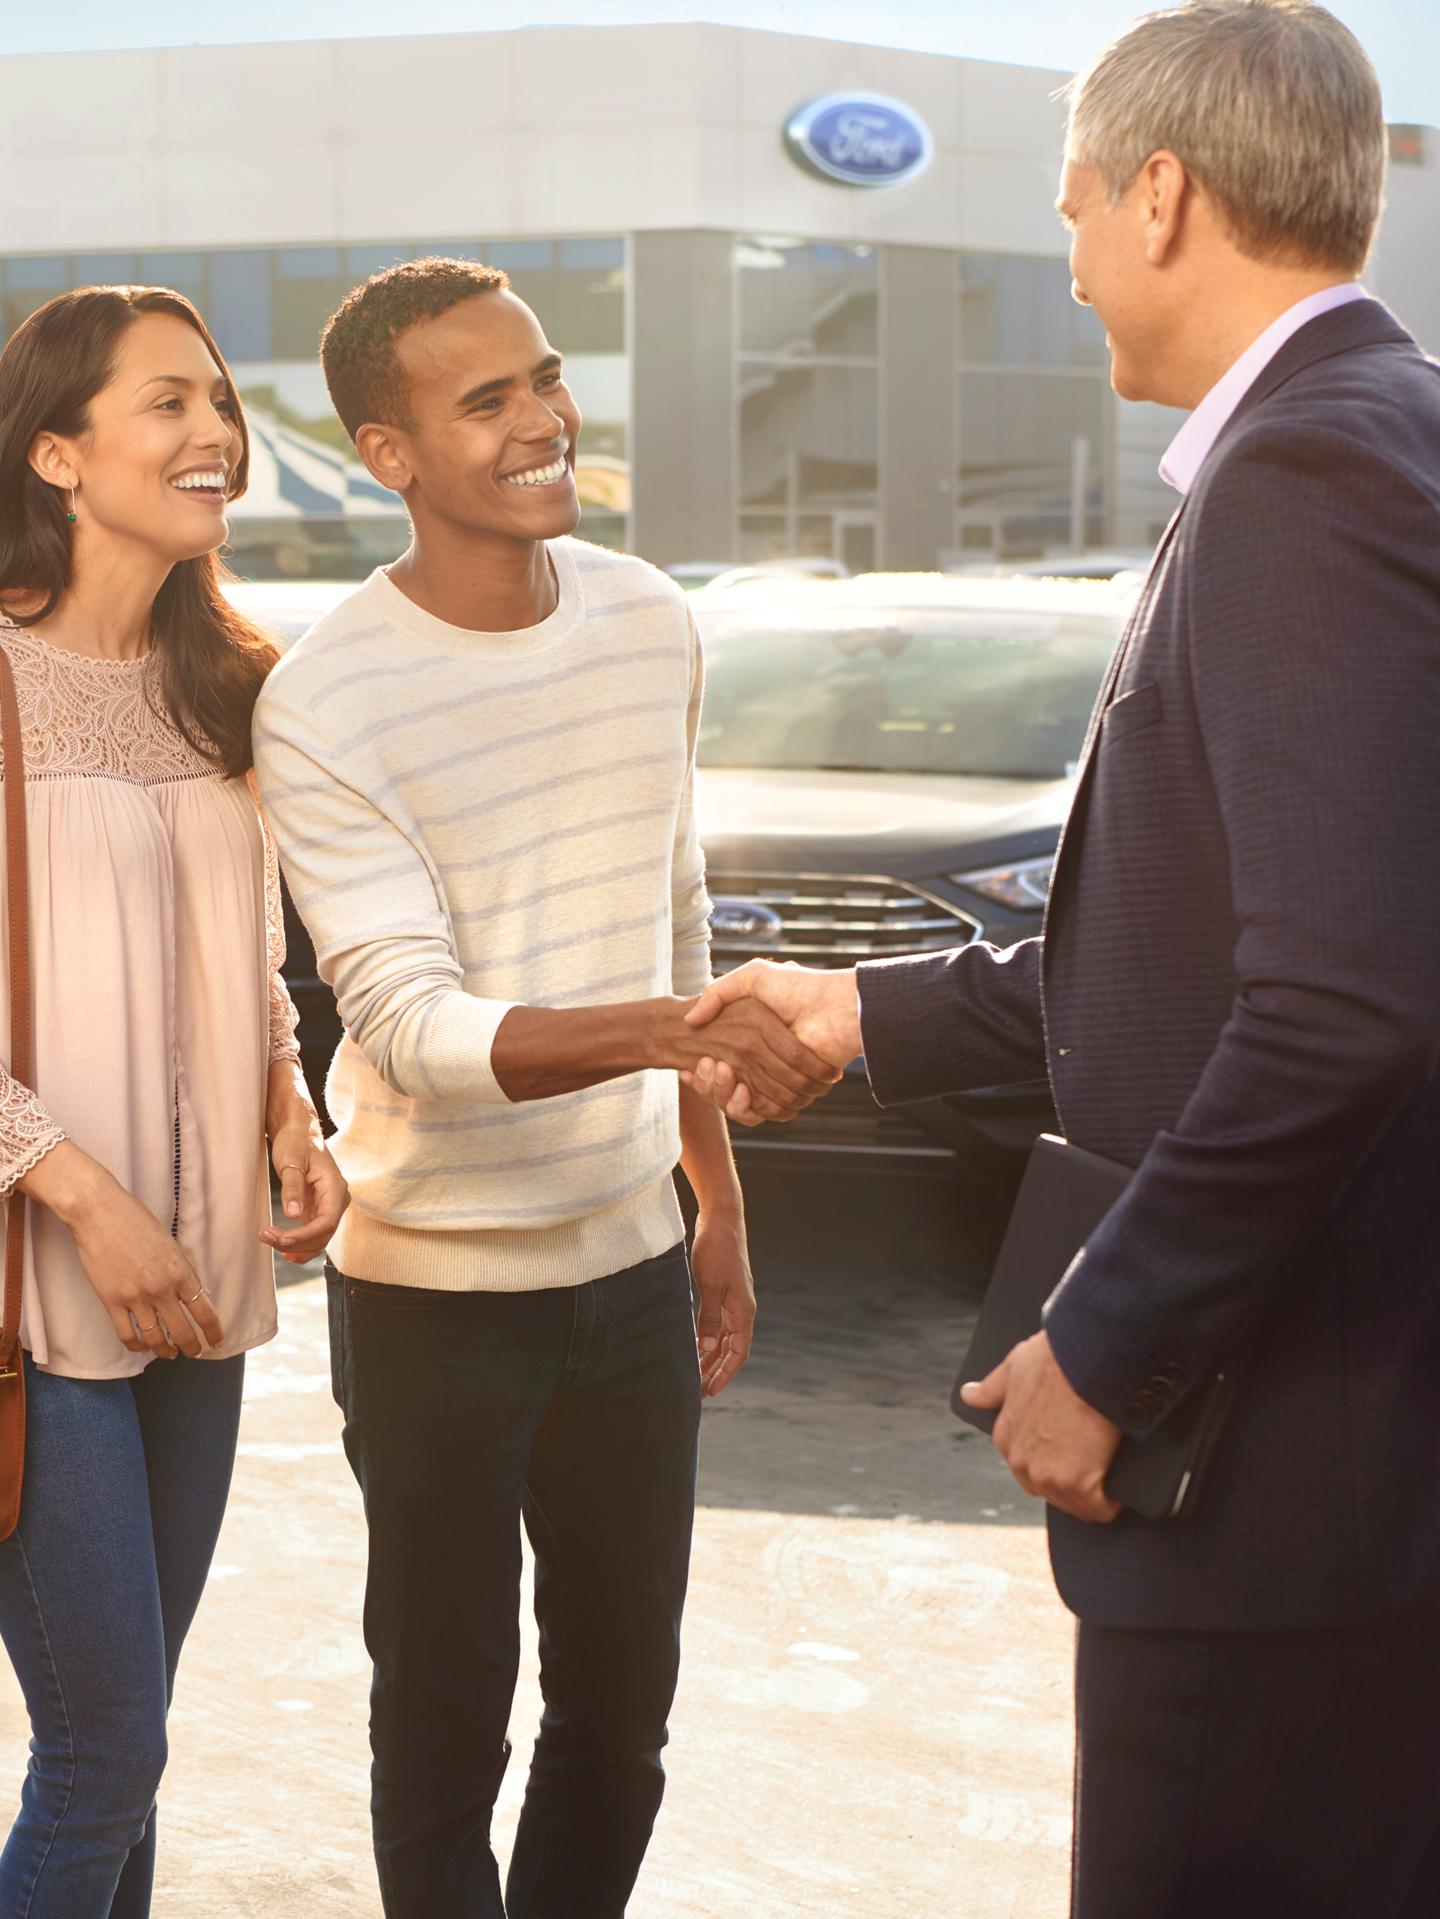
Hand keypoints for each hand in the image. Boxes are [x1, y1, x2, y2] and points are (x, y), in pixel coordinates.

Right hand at [23, 1141, 223, 1358]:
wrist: (100, 1213)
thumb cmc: (136, 1222)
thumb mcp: (170, 1244)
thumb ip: (181, 1271)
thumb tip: (192, 1295)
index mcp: (181, 1272)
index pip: (204, 1311)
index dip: (213, 1332)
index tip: (217, 1341)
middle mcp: (161, 1289)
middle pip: (182, 1331)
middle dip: (192, 1347)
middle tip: (195, 1353)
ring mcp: (135, 1297)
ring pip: (155, 1338)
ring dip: (165, 1351)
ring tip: (169, 1353)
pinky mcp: (111, 1301)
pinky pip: (127, 1335)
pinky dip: (137, 1345)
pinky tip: (143, 1346)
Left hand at [260, 1124, 348, 1264]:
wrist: (299, 1132)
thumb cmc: (296, 1142)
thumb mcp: (290, 1162)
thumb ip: (292, 1188)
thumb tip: (293, 1215)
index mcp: (335, 1187)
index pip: (327, 1222)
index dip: (306, 1235)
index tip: (282, 1238)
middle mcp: (337, 1200)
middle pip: (323, 1234)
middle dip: (296, 1242)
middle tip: (266, 1236)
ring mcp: (329, 1206)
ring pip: (319, 1238)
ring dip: (296, 1246)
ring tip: (268, 1239)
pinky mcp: (318, 1209)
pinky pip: (314, 1233)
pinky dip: (301, 1244)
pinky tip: (285, 1250)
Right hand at [663, 995, 839, 1123]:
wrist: (836, 1008)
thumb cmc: (798, 988)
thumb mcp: (753, 977)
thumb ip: (719, 992)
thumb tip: (691, 1020)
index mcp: (752, 1039)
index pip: (716, 1065)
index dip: (700, 1071)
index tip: (686, 1067)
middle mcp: (762, 1062)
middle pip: (721, 1087)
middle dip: (706, 1083)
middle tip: (694, 1068)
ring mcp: (775, 1079)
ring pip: (734, 1102)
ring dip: (719, 1093)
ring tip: (718, 1071)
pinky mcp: (790, 1094)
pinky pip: (758, 1112)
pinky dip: (742, 1106)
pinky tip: (737, 1086)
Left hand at [691, 1209, 756, 1397]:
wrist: (721, 1219)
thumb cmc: (717, 1249)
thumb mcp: (710, 1284)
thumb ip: (709, 1318)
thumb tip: (708, 1349)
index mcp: (743, 1311)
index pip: (738, 1353)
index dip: (725, 1374)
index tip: (711, 1392)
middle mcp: (742, 1310)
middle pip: (733, 1350)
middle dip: (718, 1371)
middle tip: (700, 1391)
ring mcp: (733, 1301)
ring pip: (725, 1338)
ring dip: (713, 1357)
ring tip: (697, 1375)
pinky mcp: (723, 1292)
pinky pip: (718, 1324)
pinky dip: (709, 1339)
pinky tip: (696, 1346)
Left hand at [960, 1331, 1122, 1523]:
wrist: (1088, 1358)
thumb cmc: (1056, 1358)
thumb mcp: (1015, 1365)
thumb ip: (992, 1387)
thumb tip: (968, 1395)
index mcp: (1005, 1437)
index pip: (1027, 1473)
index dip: (1054, 1466)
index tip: (1074, 1456)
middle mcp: (1021, 1462)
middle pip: (1051, 1493)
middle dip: (1073, 1485)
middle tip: (1096, 1464)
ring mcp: (1048, 1475)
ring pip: (1075, 1504)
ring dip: (1093, 1496)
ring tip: (1111, 1474)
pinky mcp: (1078, 1483)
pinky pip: (1100, 1508)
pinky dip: (1112, 1502)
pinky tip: (1120, 1486)